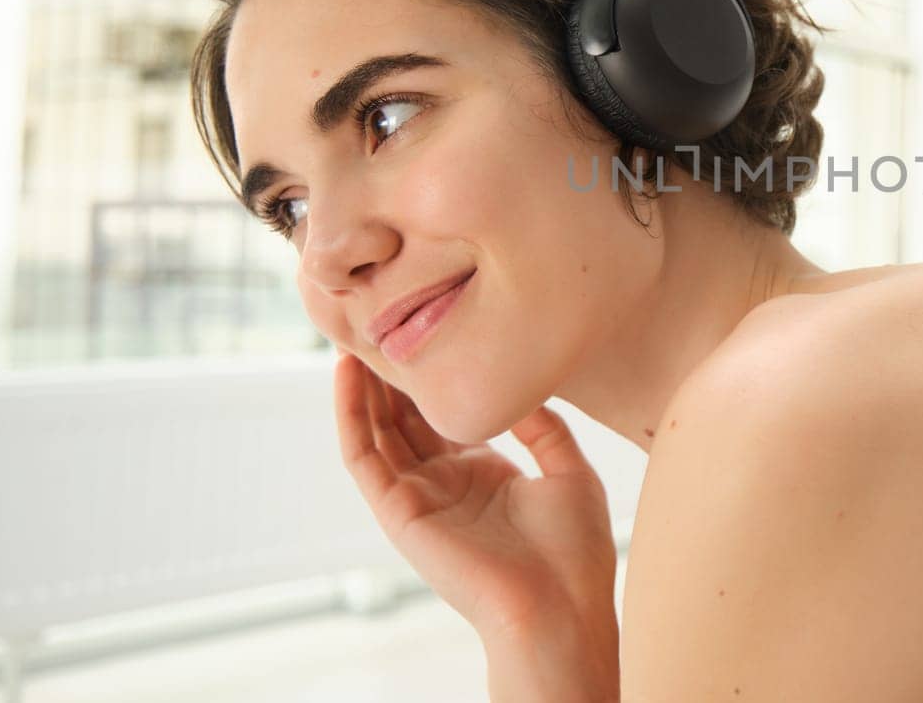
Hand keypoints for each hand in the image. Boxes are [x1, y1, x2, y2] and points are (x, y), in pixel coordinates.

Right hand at [332, 351, 620, 696]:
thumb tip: (523, 386)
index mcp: (486, 475)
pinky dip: (350, 414)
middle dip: (392, 370)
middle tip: (378, 314)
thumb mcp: (568, 472)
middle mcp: (446, 483)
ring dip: (362, 381)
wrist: (561, 607)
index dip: (432, 372)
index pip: (445, 414)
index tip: (426, 324)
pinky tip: (348, 372)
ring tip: (354, 329)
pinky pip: (363, 456)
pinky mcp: (399, 513)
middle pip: (405, 415)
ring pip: (377, 428)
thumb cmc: (574, 553)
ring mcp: (419, 498)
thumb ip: (544, 427)